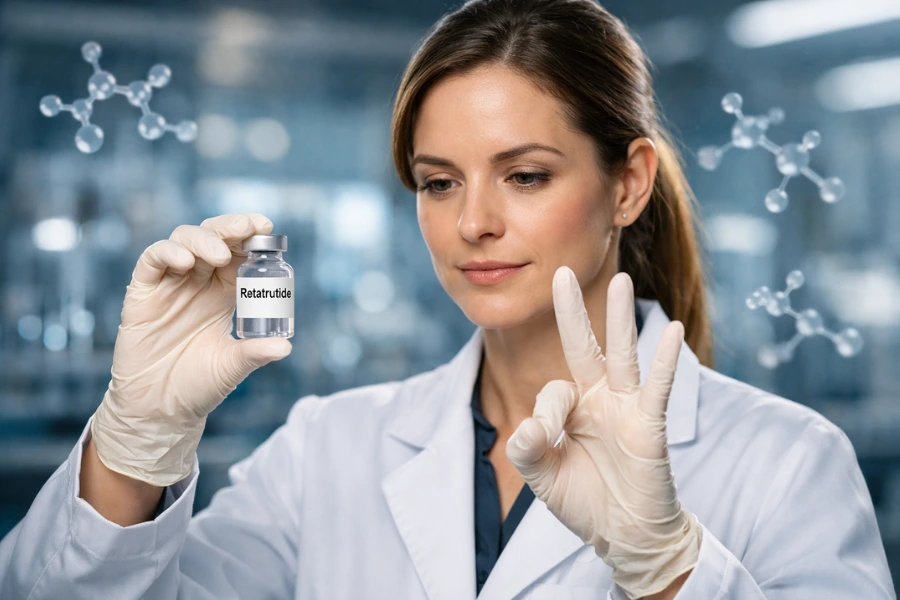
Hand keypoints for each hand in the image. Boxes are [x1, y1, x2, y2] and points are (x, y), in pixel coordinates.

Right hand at [91, 213, 291, 486]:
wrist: (159, 409)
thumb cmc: (198, 386)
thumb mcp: (231, 367)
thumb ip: (254, 353)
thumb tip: (285, 346)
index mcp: (224, 294)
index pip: (239, 254)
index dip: (251, 237)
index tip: (268, 228)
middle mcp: (198, 283)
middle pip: (214, 238)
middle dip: (231, 228)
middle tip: (248, 228)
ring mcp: (170, 285)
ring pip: (184, 241)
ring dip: (203, 239)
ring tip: (220, 254)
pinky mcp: (143, 293)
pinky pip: (152, 261)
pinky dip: (168, 252)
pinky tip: (185, 260)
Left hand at [506, 267, 700, 599]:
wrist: (626, 536)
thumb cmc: (585, 501)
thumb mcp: (542, 475)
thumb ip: (528, 449)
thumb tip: (528, 426)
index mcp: (574, 407)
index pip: (553, 388)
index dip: (545, 411)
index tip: (545, 438)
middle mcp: (601, 399)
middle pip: (584, 346)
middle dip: (572, 311)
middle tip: (561, 272)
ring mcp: (627, 408)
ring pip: (622, 356)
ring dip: (620, 319)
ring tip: (621, 281)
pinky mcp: (649, 426)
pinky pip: (657, 388)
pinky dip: (663, 361)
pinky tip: (670, 331)